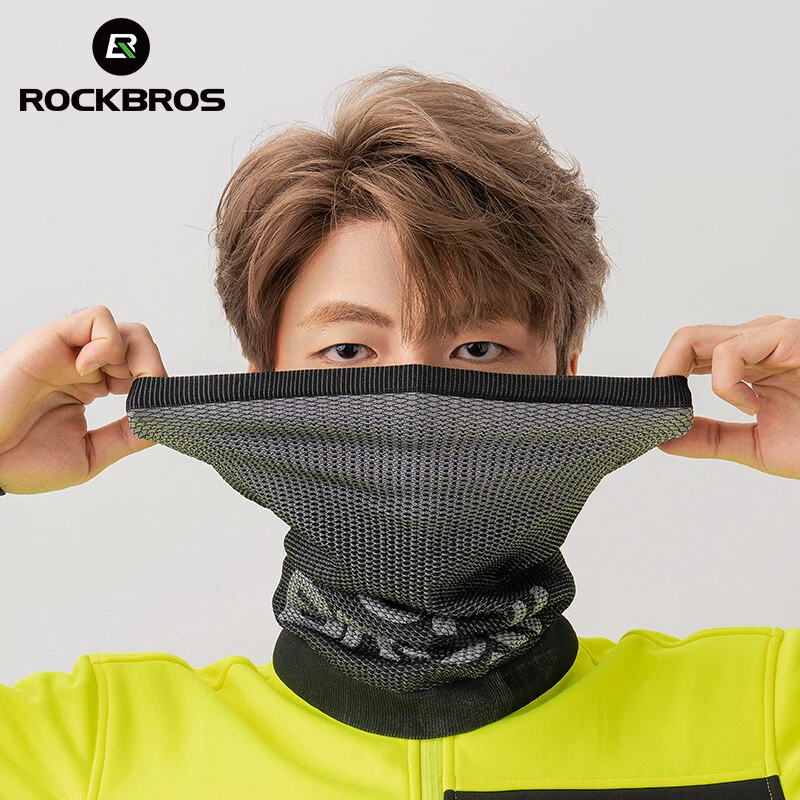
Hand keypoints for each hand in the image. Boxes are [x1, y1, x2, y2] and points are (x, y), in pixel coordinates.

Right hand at [0, 304, 167, 494]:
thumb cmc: (20, 460)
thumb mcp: (89, 455)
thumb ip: (126, 437)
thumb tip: (159, 425)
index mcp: (92, 387)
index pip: (141, 372)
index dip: (155, 388)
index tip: (149, 413)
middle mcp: (84, 366)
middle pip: (140, 347)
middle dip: (153, 372)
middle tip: (140, 398)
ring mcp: (70, 352)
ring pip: (126, 331)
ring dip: (135, 357)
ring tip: (116, 385)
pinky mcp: (53, 339)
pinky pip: (98, 318)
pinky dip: (108, 343)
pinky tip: (89, 372)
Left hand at [652, 315, 799, 478]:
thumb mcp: (755, 444)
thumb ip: (709, 438)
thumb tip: (663, 440)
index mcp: (747, 360)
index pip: (686, 355)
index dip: (663, 381)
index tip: (659, 413)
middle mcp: (755, 341)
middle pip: (684, 342)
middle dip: (663, 378)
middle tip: (666, 412)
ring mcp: (769, 335)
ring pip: (693, 340)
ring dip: (686, 380)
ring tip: (718, 411)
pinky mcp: (787, 336)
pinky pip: (729, 353)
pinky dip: (726, 387)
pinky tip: (753, 406)